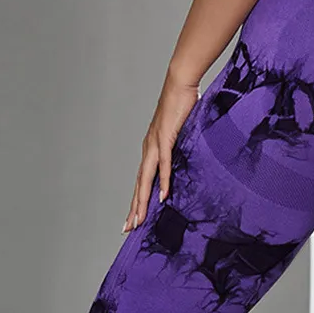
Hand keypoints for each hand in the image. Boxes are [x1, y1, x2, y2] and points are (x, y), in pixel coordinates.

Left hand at [123, 73, 199, 232]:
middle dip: (134, 208)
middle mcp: (148, 149)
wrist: (181, 84)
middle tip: (128, 228)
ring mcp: (155, 144)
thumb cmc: (182, 106)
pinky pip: (164, 165)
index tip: (133, 219)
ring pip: (146, 179)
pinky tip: (162, 196)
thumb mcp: (180, 134)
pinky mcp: (165, 138)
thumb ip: (179, 149)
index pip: (142, 181)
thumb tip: (185, 163)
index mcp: (151, 149)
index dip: (137, 201)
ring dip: (143, 201)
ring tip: (140, 219)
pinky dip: (162, 182)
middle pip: (140, 185)